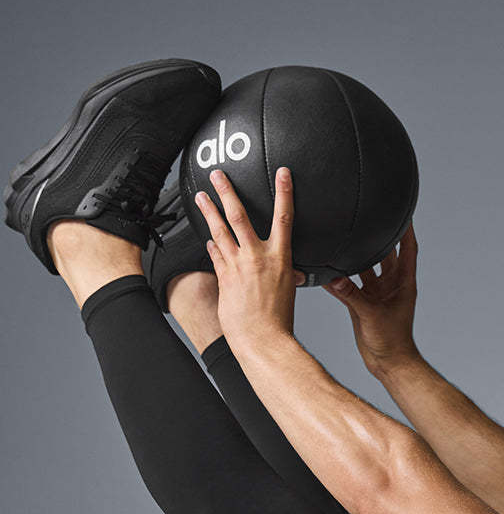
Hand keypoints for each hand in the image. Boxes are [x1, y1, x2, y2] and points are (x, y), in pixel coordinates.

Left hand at [195, 167, 306, 351]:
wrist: (262, 340)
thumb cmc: (278, 321)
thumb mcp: (289, 292)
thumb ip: (287, 275)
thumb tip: (292, 273)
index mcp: (280, 258)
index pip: (284, 218)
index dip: (284, 192)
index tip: (282, 174)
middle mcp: (258, 257)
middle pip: (239, 216)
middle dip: (228, 192)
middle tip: (218, 175)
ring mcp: (238, 266)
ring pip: (219, 231)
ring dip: (209, 211)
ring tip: (200, 197)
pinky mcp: (224, 278)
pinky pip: (215, 255)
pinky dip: (211, 245)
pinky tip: (206, 238)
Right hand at [323, 223, 418, 374]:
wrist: (388, 363)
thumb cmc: (392, 342)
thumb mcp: (372, 315)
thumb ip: (352, 296)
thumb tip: (335, 279)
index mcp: (403, 283)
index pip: (408, 248)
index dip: (407, 229)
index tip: (403, 211)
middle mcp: (391, 285)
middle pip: (385, 253)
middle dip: (377, 237)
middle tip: (367, 218)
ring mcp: (377, 293)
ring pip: (365, 267)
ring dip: (356, 257)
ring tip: (344, 240)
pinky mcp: (364, 303)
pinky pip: (351, 286)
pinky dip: (341, 279)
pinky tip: (328, 271)